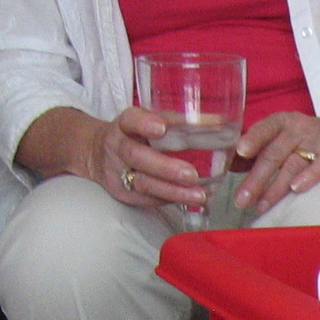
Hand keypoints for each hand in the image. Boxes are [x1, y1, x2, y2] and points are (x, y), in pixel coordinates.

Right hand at [89, 107, 207, 209]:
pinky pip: (148, 199)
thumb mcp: (148, 122)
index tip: (161, 127)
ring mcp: (118, 172)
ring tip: (200, 195)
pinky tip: (193, 200)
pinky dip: (172, 200)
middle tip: (192, 175)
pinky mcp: (124, 193)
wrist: (96, 155)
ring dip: (174, 191)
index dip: (144, 123)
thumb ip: (176, 123)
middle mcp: (118, 146)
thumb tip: (222, 122)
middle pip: (136, 156)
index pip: (131, 119)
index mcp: (125, 124)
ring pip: (143, 183)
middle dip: (165, 167)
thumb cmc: (136, 135)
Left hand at [232, 107, 319, 211]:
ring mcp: (319, 140)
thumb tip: (231, 164)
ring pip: (293, 164)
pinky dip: (309, 176)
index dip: (253, 139)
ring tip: (261, 206)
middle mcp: (299, 129)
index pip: (265, 128)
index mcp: (283, 122)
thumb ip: (261, 149)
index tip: (239, 152)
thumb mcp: (285, 138)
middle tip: (242, 199)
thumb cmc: (310, 139)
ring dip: (276, 188)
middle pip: (274, 154)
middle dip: (256, 178)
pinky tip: (297, 190)